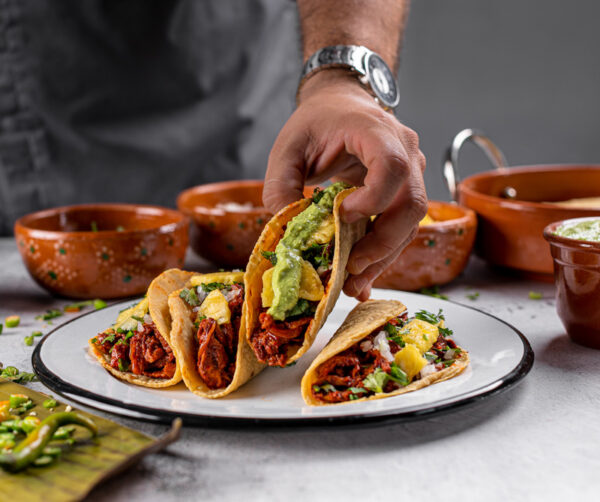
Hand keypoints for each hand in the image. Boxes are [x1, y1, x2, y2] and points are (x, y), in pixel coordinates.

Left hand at [263, 70, 426, 300]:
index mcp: (376, 131)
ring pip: (411, 223)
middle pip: (412, 204)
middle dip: (384, 243)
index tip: (343, 216)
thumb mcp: (288, 147)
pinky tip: (362, 276)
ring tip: (353, 284)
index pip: (392, 166)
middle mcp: (405, 152)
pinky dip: (383, 253)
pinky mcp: (404, 193)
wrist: (340, 106)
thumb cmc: (317, 121)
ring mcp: (411, 173)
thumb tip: (286, 230)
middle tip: (351, 268)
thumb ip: (280, 185)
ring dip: (384, 257)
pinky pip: (401, 227)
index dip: (373, 199)